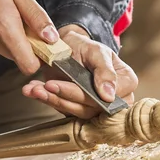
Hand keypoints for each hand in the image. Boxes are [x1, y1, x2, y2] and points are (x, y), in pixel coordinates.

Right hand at [0, 0, 59, 74]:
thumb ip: (36, 16)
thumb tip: (51, 38)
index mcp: (4, 28)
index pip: (28, 65)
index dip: (40, 57)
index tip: (44, 43)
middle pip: (18, 56)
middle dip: (25, 41)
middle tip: (21, 17)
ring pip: (4, 49)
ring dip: (9, 35)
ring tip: (2, 10)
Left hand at [22, 25, 137, 118]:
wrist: (69, 47)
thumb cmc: (87, 47)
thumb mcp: (97, 51)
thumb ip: (105, 71)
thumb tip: (109, 96)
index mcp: (126, 82)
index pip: (108, 98)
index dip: (86, 94)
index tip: (65, 87)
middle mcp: (115, 99)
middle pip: (90, 108)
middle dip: (65, 97)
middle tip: (47, 86)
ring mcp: (96, 107)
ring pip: (75, 112)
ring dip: (53, 100)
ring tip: (36, 88)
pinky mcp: (78, 110)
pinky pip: (63, 110)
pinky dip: (46, 99)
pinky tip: (33, 90)